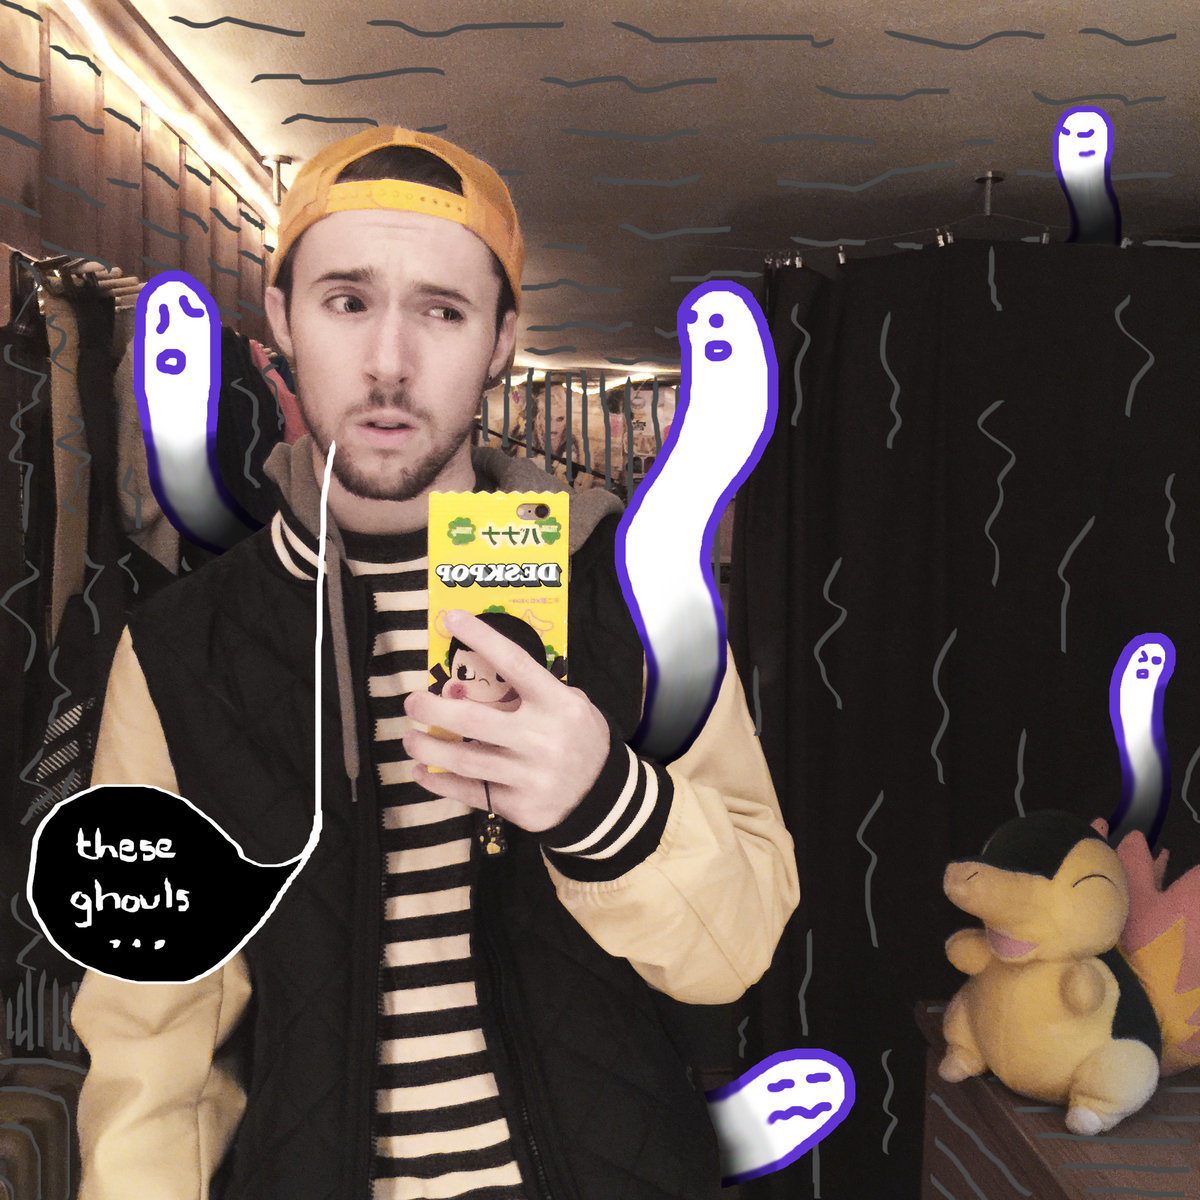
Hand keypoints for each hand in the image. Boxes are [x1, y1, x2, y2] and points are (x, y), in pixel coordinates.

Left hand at [402, 610, 610, 832]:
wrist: (604, 795)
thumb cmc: (578, 738)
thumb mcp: (570, 705)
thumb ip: (529, 693)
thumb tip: (470, 684)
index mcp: (557, 704)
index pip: (514, 663)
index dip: (482, 638)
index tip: (451, 619)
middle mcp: (543, 738)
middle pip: (474, 721)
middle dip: (434, 710)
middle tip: (412, 702)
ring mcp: (531, 775)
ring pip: (466, 760)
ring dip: (429, 749)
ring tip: (411, 739)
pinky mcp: (520, 805)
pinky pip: (471, 792)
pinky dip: (440, 783)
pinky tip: (422, 772)